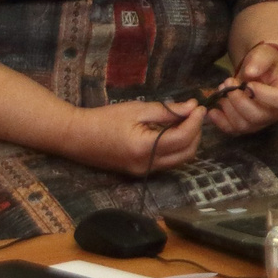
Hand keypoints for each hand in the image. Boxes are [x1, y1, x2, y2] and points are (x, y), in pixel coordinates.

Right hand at [66, 97, 203, 176]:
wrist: (77, 137)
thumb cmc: (105, 119)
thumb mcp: (137, 110)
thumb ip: (167, 111)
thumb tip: (192, 107)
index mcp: (145, 149)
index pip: (182, 138)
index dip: (195, 122)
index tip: (200, 106)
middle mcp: (147, 166)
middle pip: (186, 153)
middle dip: (196, 132)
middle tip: (194, 113)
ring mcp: (143, 172)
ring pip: (179, 160)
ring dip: (188, 141)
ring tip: (185, 120)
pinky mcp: (140, 172)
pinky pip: (167, 162)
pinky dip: (175, 148)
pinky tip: (172, 130)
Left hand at [210, 42, 277, 136]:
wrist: (258, 71)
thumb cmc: (265, 63)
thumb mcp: (266, 54)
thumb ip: (260, 60)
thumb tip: (250, 73)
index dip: (263, 95)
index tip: (247, 83)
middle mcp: (276, 113)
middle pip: (257, 116)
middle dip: (238, 100)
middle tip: (228, 82)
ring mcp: (261, 122)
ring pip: (243, 125)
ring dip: (228, 108)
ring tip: (221, 90)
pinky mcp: (246, 126)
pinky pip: (233, 130)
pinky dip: (220, 122)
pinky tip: (212, 110)